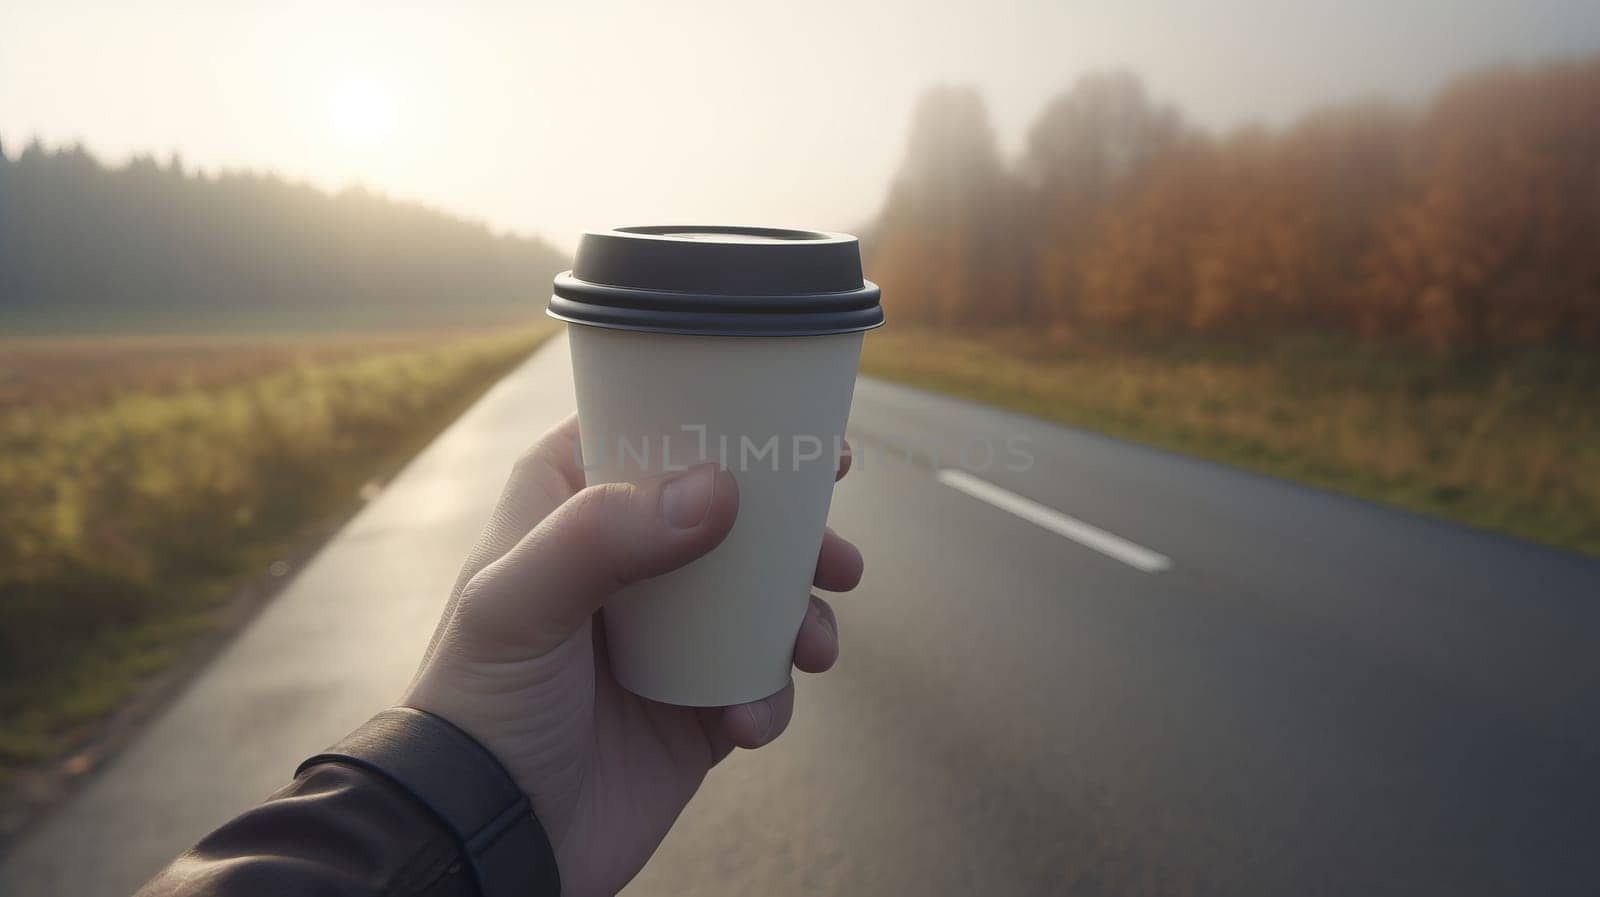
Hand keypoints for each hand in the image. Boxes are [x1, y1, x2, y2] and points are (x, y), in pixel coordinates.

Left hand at [402, 413, 861, 896]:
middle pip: (730, 511)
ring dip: (803, 614)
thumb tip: (719, 491)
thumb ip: (601, 535)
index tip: (793, 426)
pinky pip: (761, 680)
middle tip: (836, 552)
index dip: (721, 421)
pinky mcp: (695, 705)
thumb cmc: (480, 709)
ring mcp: (666, 636)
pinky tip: (747, 721)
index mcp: (567, 511)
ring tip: (815, 646)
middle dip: (795, 530)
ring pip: (762, 595)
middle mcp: (622, 563)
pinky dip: (771, 695)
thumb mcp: (516, 606)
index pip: (647, 433)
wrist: (491, 841)